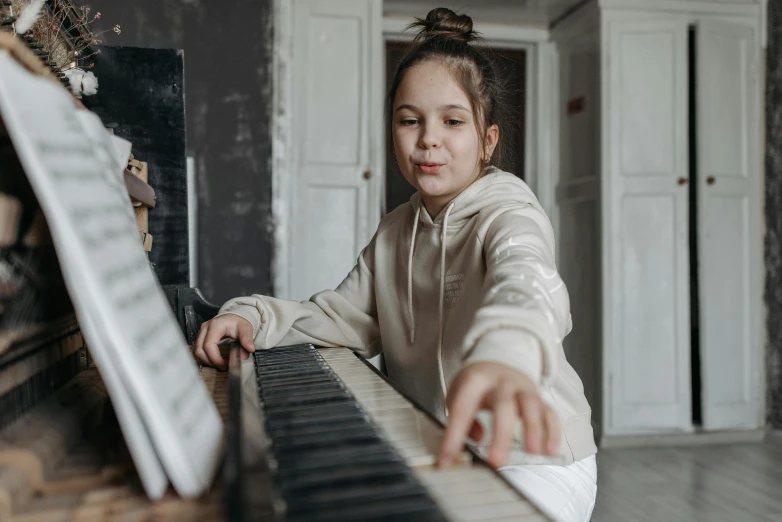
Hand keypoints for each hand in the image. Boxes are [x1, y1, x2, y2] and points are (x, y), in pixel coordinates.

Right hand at [193, 314, 254, 369]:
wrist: (234, 318)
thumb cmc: (238, 322)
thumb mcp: (246, 328)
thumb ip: (247, 339)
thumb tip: (249, 349)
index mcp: (215, 325)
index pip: (208, 345)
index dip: (215, 359)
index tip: (225, 365)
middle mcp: (205, 329)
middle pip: (199, 350)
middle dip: (211, 362)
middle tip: (224, 366)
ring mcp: (201, 333)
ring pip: (196, 353)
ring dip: (207, 361)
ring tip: (221, 363)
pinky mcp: (200, 338)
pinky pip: (197, 352)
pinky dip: (205, 359)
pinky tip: (215, 360)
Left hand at [437, 362, 559, 468]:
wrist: (498, 360)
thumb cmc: (476, 386)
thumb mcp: (458, 395)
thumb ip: (462, 419)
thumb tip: (473, 440)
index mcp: (475, 380)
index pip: (462, 409)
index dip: (454, 436)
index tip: (446, 461)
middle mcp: (501, 382)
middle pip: (503, 404)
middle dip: (501, 434)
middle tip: (496, 461)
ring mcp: (522, 388)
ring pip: (531, 405)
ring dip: (533, 429)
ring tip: (532, 452)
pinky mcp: (539, 397)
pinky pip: (549, 413)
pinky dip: (552, 431)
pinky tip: (549, 450)